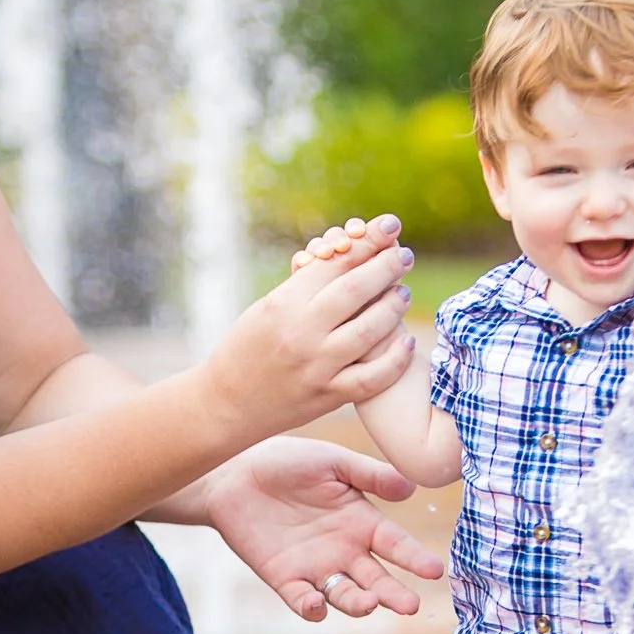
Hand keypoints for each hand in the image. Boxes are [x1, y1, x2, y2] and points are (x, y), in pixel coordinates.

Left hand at [203, 435, 446, 619]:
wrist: (234, 472)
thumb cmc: (288, 462)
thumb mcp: (333, 462)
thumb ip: (370, 475)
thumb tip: (411, 487)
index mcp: (362, 522)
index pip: (396, 545)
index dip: (415, 558)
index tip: (434, 570)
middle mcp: (345, 551)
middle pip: (376, 579)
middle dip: (393, 594)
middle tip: (409, 605)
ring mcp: (316, 567)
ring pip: (344, 595)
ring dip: (357, 603)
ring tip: (368, 603)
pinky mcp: (285, 578)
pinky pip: (302, 599)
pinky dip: (310, 606)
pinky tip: (316, 605)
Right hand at [206, 215, 414, 434]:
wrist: (226, 405)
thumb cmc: (246, 348)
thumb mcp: (266, 309)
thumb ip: (305, 288)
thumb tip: (350, 256)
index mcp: (282, 304)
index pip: (333, 264)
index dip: (367, 243)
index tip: (389, 227)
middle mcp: (301, 333)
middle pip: (355, 290)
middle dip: (386, 267)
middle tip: (404, 255)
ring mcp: (316, 367)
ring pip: (370, 330)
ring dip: (393, 307)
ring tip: (402, 293)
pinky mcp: (328, 397)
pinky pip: (373, 378)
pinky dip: (395, 358)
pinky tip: (407, 341)